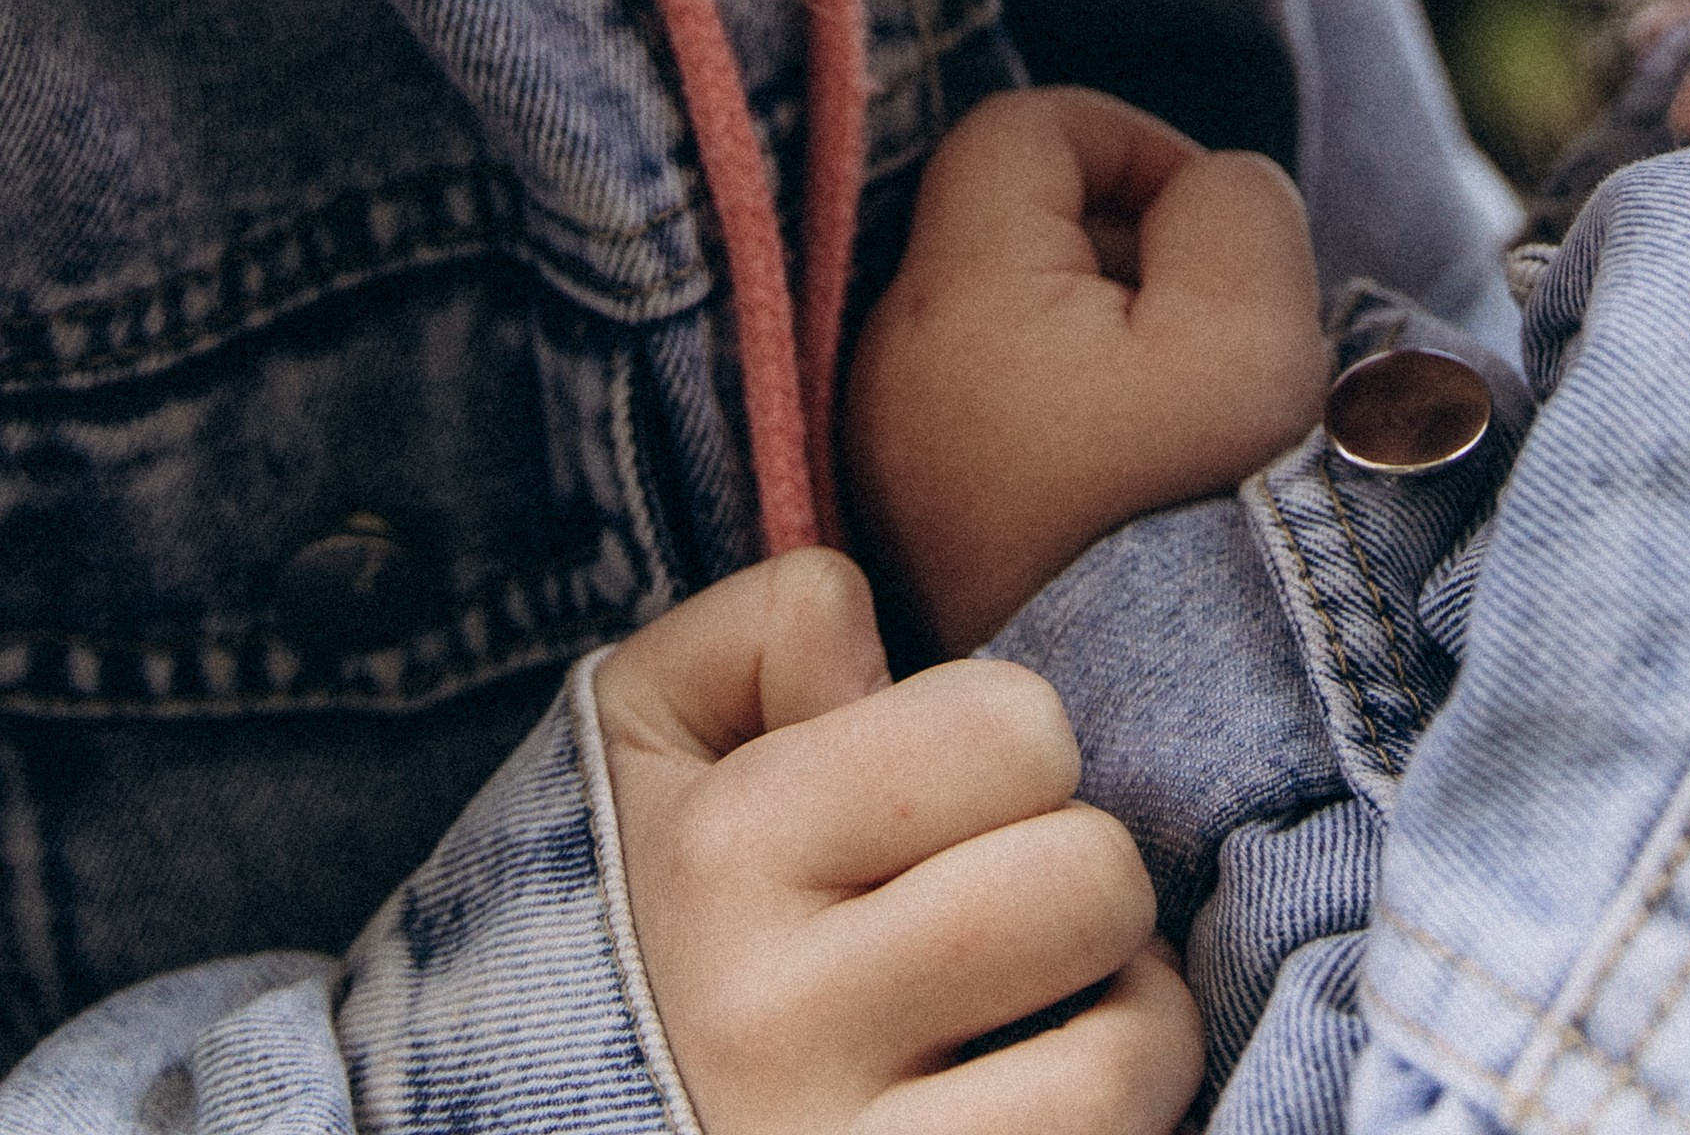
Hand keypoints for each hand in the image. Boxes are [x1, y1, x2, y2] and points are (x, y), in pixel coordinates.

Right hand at [596, 550, 1201, 1134]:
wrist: (538, 1110)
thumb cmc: (648, 907)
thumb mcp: (648, 729)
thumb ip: (763, 625)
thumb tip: (871, 639)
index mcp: (722, 854)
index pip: (1012, 725)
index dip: (1010, 741)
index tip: (949, 796)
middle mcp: (773, 1016)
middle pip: (1086, 877)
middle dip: (1078, 868)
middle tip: (1009, 898)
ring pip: (1123, 1047)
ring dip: (1128, 1009)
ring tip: (1051, 999)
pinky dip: (1126, 1102)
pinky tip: (1055, 1082)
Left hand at [845, 86, 1329, 653]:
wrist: (1154, 746)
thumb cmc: (1203, 526)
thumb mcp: (1257, 326)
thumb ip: (1232, 204)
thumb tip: (1195, 198)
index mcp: (952, 299)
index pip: (1024, 128)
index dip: (1134, 145)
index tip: (1213, 239)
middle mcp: (885, 372)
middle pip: (1010, 228)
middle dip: (1125, 252)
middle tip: (1213, 344)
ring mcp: (888, 466)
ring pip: (1008, 327)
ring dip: (1104, 345)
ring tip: (1184, 432)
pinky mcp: (915, 542)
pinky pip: (995, 421)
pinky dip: (1070, 426)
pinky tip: (1139, 497)